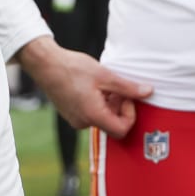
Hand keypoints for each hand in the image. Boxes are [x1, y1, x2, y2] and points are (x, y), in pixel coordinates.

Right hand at [17, 35, 148, 137]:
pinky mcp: (71, 114)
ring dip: (109, 104)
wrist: (46, 65)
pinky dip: (99, 104)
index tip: (126, 97)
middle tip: (117, 88)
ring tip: (105, 85)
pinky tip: (95, 87)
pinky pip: (92, 115)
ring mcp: (76, 120)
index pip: (121, 130)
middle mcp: (83, 123)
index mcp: (93, 115)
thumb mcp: (105, 76)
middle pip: (112, 125)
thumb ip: (128, 88)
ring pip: (102, 119)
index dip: (130, 114)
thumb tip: (148, 92)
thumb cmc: (73, 69)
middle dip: (120, 108)